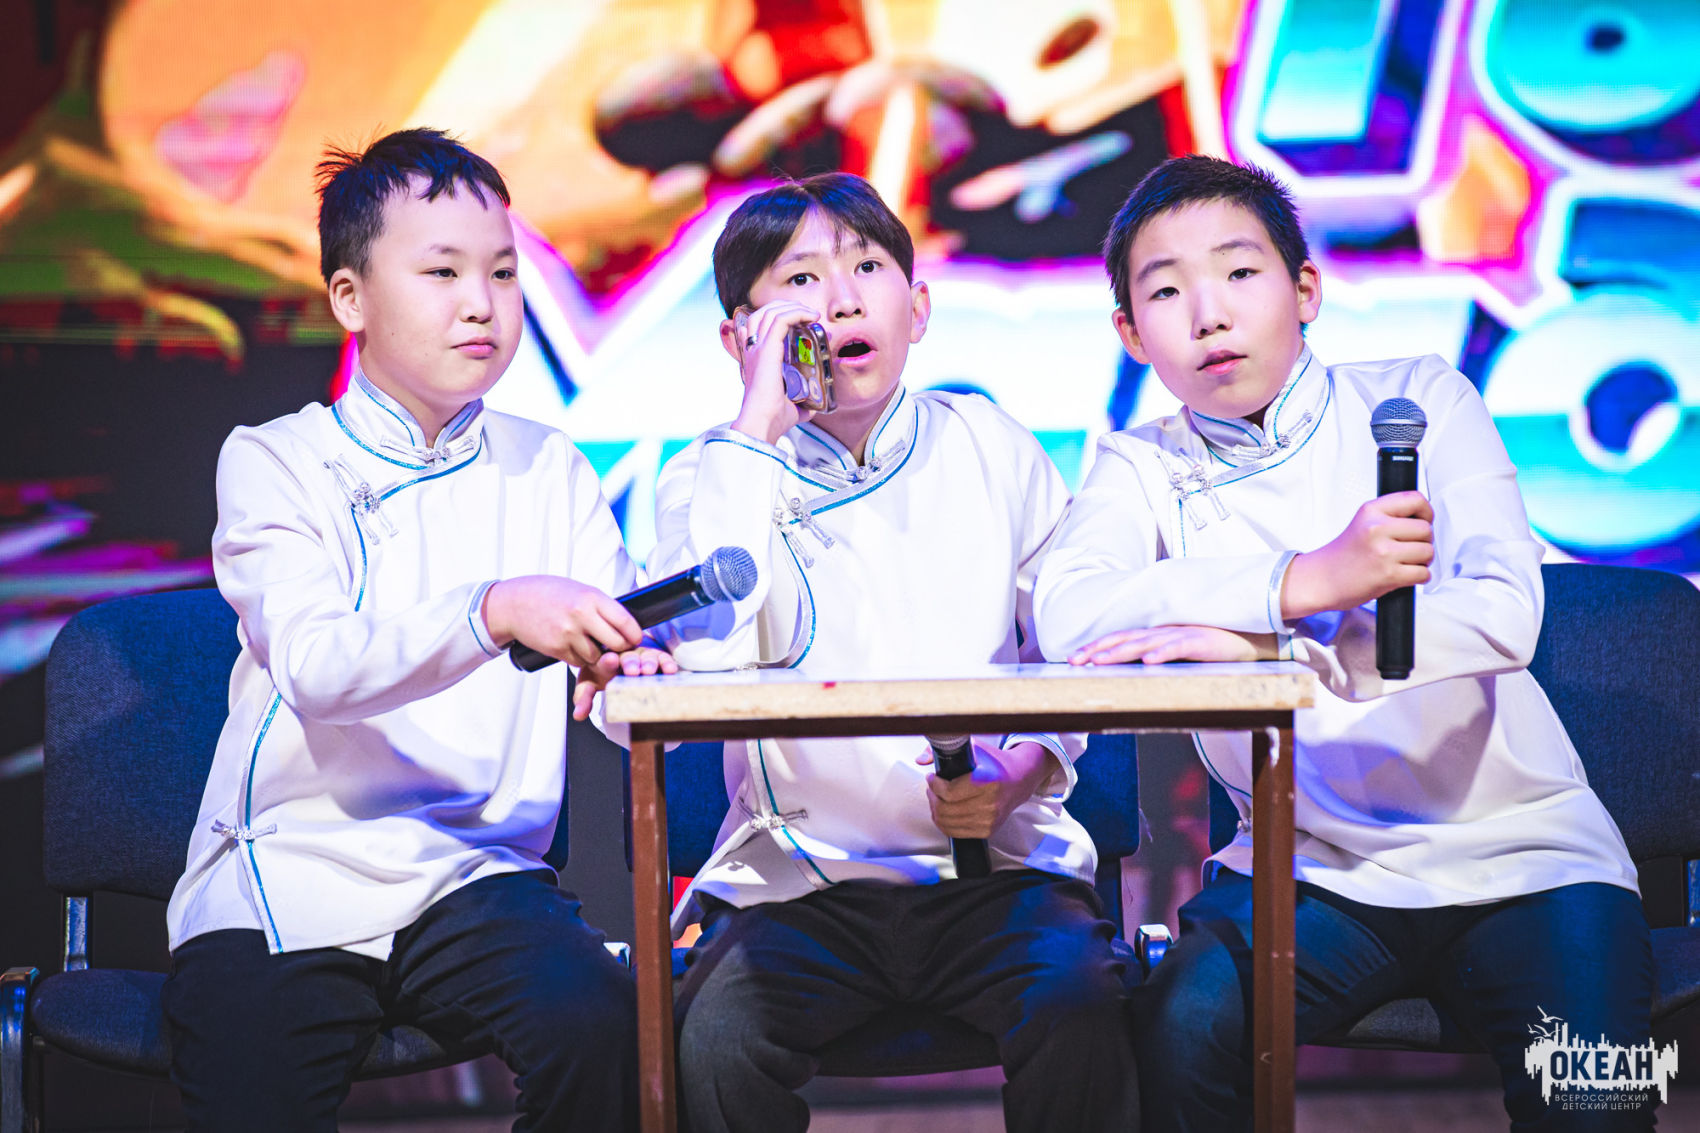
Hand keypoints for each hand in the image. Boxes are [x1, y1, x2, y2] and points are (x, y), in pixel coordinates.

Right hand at [482, 577, 642, 669]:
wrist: (514, 603)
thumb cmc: (550, 594)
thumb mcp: (580, 590)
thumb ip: (602, 607)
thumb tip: (628, 626)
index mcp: (591, 597)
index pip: (626, 622)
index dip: (635, 635)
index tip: (635, 638)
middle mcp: (581, 616)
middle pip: (617, 644)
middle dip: (620, 649)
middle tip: (618, 647)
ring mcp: (568, 634)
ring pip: (597, 657)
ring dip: (598, 655)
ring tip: (591, 643)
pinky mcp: (557, 649)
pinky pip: (579, 662)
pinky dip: (581, 658)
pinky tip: (574, 645)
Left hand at [570, 645, 677, 719]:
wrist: (622, 661)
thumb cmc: (603, 673)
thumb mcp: (590, 684)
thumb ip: (583, 698)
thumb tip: (578, 715)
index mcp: (605, 661)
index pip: (605, 660)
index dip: (608, 661)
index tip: (610, 661)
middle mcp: (624, 656)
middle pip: (628, 656)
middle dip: (630, 662)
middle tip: (632, 670)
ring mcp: (642, 655)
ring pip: (647, 656)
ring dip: (649, 662)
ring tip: (649, 670)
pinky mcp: (658, 657)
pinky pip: (663, 658)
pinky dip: (667, 663)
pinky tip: (669, 669)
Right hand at [725, 299, 820, 444]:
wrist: (763, 424)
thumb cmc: (773, 420)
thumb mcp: (792, 407)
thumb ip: (802, 403)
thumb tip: (815, 405)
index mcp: (755, 361)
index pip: (756, 327)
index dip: (775, 318)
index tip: (799, 323)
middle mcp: (753, 351)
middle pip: (762, 313)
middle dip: (786, 307)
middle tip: (807, 314)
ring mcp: (758, 348)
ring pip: (770, 312)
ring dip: (793, 307)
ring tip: (810, 313)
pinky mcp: (768, 349)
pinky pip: (781, 319)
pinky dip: (797, 313)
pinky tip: (812, 317)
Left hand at [921, 740, 1054, 839]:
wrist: (1019, 780)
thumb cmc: (996, 764)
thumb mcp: (974, 749)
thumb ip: (945, 750)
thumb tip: (921, 759)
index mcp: (987, 782)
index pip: (949, 792)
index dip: (934, 784)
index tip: (931, 777)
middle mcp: (990, 804)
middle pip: (945, 809)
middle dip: (932, 797)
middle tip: (932, 788)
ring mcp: (989, 820)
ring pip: (947, 822)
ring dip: (935, 810)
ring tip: (937, 798)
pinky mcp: (987, 830)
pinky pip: (955, 832)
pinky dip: (944, 823)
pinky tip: (944, 811)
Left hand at [1068, 626, 1275, 665]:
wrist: (1253, 636)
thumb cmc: (1216, 646)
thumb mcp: (1181, 652)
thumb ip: (1159, 657)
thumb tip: (1135, 670)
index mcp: (1158, 634)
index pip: (1121, 639)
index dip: (1096, 647)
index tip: (1074, 659)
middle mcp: (1165, 631)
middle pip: (1124, 639)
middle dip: (1097, 650)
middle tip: (1074, 661)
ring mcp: (1182, 634)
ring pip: (1145, 642)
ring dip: (1120, 652)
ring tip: (1099, 662)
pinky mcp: (1202, 640)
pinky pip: (1179, 646)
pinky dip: (1162, 653)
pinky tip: (1148, 661)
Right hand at [1281, 492, 1433, 619]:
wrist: (1321, 579)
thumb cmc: (1342, 555)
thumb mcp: (1362, 523)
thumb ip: (1390, 516)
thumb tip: (1425, 519)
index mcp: (1371, 510)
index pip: (1416, 500)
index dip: (1427, 512)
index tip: (1424, 521)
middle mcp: (1377, 528)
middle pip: (1426, 529)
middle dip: (1424, 542)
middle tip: (1410, 549)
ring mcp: (1383, 552)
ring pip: (1428, 552)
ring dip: (1422, 561)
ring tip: (1405, 563)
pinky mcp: (1388, 574)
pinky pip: (1423, 573)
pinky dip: (1419, 577)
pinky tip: (1405, 576)